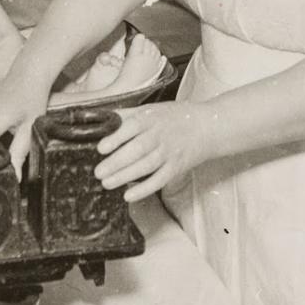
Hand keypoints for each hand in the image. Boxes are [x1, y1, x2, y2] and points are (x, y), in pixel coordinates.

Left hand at [94, 101, 208, 201]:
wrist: (206, 127)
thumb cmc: (172, 117)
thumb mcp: (150, 109)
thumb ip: (126, 115)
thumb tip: (100, 119)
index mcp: (151, 118)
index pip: (132, 127)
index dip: (116, 138)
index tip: (101, 148)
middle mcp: (160, 135)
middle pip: (138, 149)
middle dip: (117, 162)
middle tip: (98, 172)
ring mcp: (169, 152)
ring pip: (146, 166)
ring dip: (125, 176)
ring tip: (106, 183)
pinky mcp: (176, 168)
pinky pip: (159, 180)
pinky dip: (144, 189)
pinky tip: (128, 196)